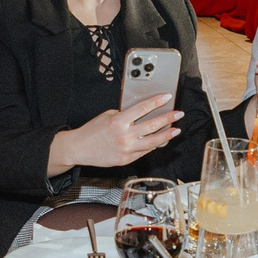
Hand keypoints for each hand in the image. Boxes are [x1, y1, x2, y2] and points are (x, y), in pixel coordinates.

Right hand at [63, 92, 181, 168]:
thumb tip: (141, 115)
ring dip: (166, 135)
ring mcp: (126, 149)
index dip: (157, 102)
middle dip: (168, 118)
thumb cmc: (92, 131)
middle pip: (152, 125)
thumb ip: (124, 116)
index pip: (143, 108)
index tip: (167, 97)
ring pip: (152, 142)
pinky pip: (143, 152)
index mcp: (119, 121)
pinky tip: (159, 141)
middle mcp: (124, 135)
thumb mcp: (108, 116)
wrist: (78, 148)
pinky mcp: (126, 160)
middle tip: (178, 114)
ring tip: (175, 130)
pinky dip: (152, 145)